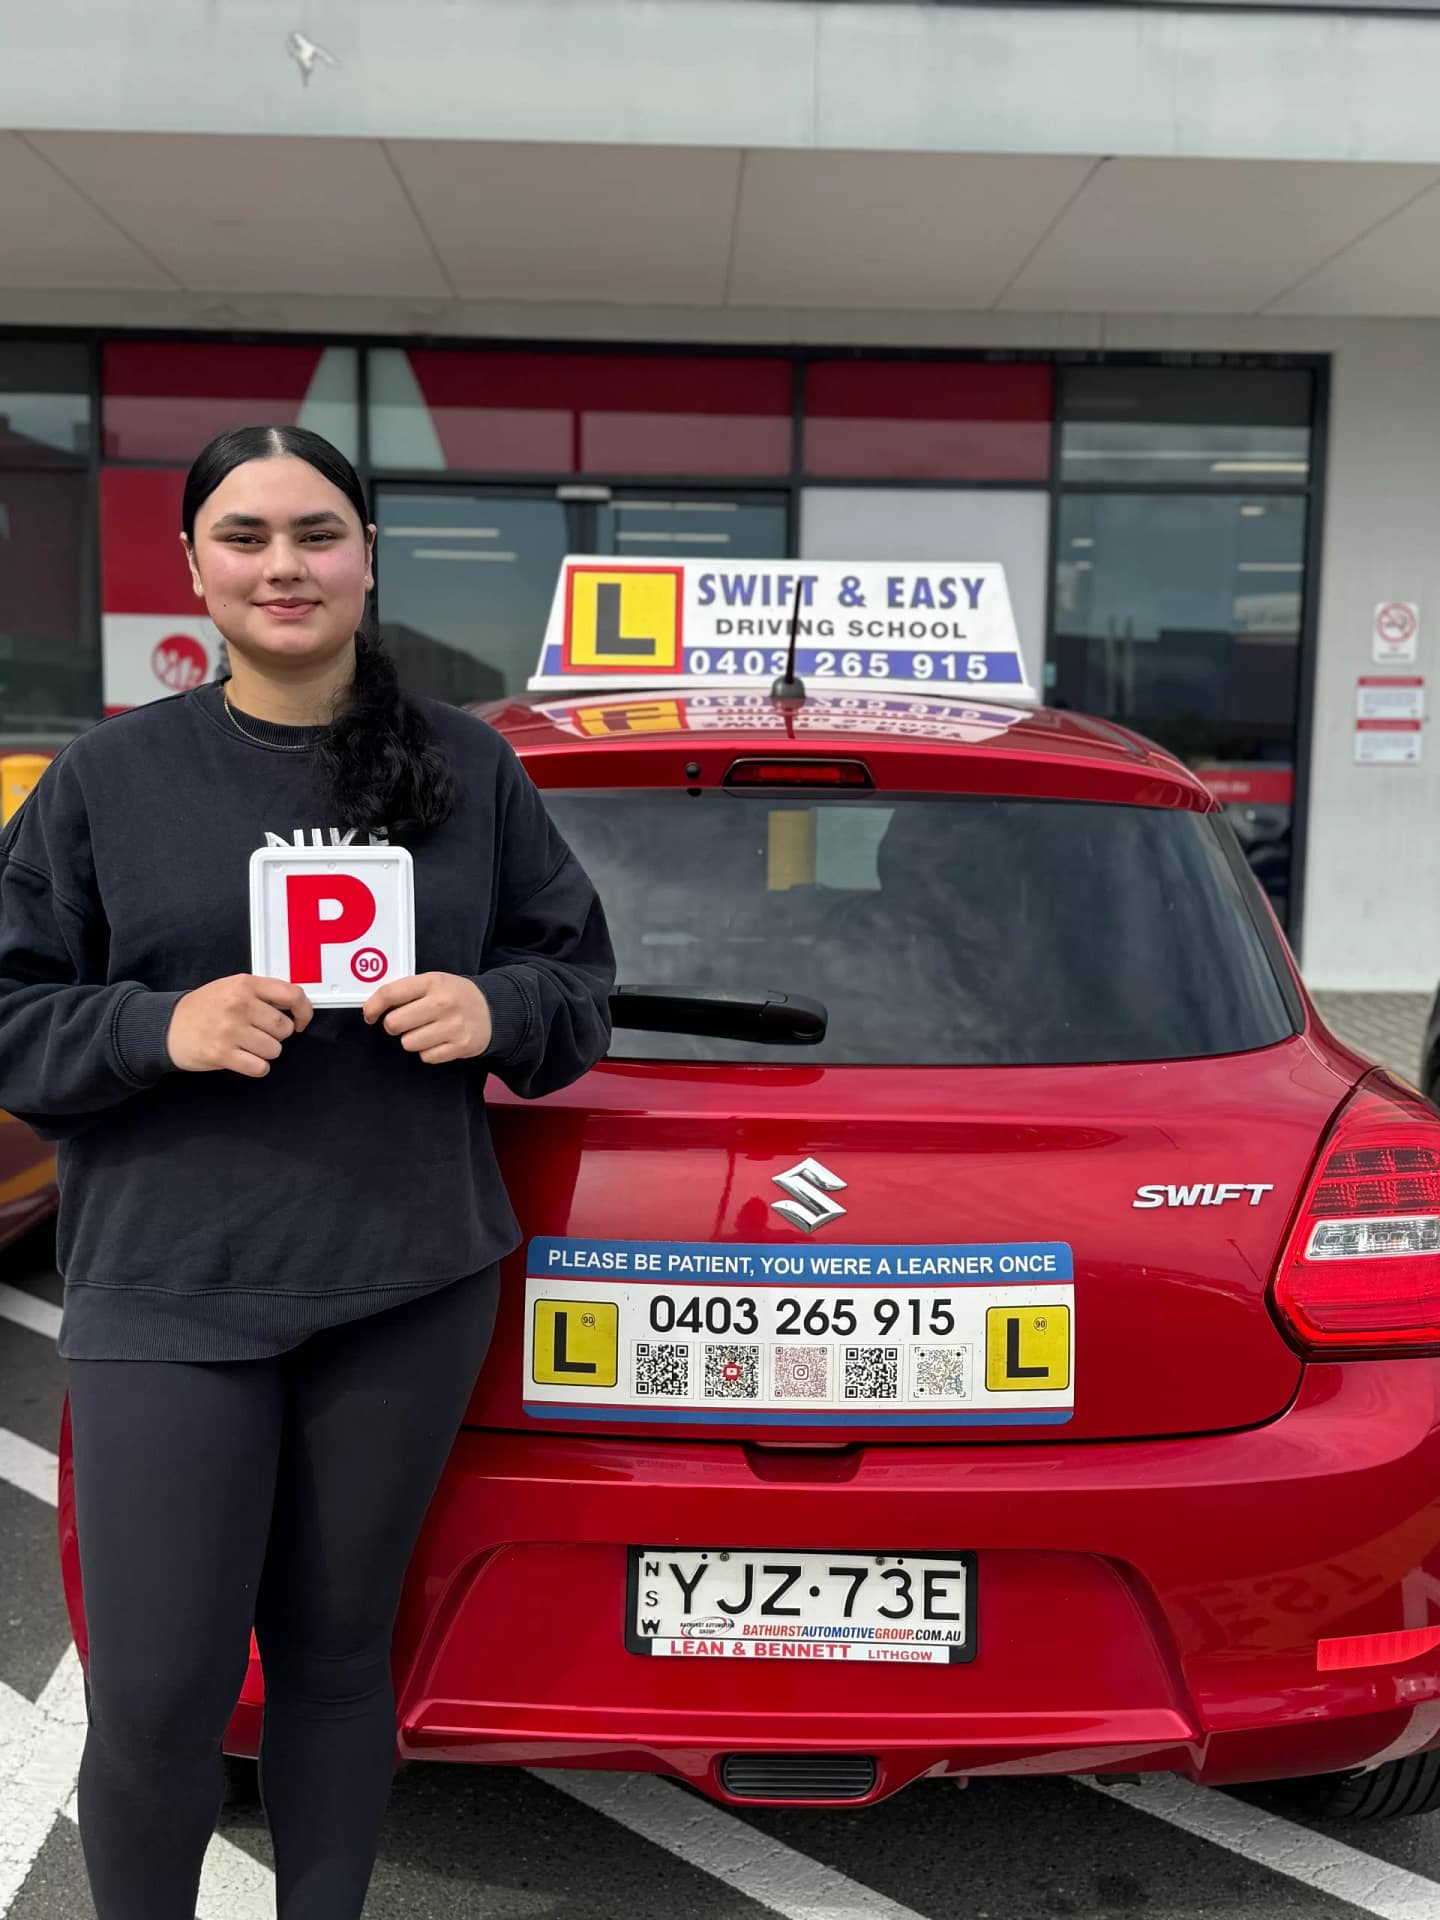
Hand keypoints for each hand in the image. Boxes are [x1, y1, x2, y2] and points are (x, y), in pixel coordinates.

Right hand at [167, 976, 312, 1078]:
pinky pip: (259, 1067)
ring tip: (246, 1044)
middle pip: (284, 1028)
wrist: (166, 1026)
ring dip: (265, 1052)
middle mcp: (239, 1004)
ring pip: (274, 1050)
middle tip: (257, 1033)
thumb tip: (297, 1007)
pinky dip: (256, 1067)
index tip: (300, 1022)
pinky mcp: (222, 1053)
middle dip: (276, 1035)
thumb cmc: (205, 1008)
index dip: (304, 1012)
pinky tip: (243, 1058)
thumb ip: (263, 993)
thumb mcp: (232, 987)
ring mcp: (230, 1029)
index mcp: (245, 984)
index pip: (293, 995)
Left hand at [363, 972, 492, 1064]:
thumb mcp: (434, 982)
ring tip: (427, 1031)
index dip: (372, 1007)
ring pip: (408, 1043)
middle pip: (394, 1023)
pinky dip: (428, 1052)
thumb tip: (373, 1007)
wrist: (492, 1010)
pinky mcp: (460, 1046)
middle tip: (405, 1022)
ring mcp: (453, 1026)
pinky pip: (426, 1057)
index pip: (390, 994)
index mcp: (432, 982)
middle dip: (394, 1025)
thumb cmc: (454, 996)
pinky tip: (439, 1040)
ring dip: (412, 1040)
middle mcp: (442, 1003)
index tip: (370, 1015)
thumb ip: (407, 990)